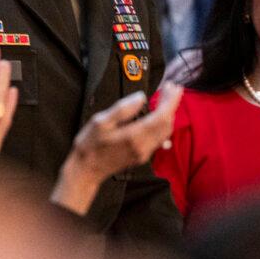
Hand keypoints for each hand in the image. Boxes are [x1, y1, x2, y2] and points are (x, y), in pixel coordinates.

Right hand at [50, 81, 181, 215]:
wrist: (86, 170)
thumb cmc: (90, 145)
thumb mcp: (100, 122)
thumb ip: (122, 109)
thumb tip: (141, 97)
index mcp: (134, 136)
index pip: (162, 116)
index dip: (170, 101)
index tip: (173, 87)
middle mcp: (143, 146)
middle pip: (167, 123)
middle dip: (171, 104)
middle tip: (170, 88)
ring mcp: (144, 153)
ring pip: (165, 132)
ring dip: (169, 114)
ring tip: (166, 98)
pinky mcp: (142, 156)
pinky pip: (159, 138)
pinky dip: (163, 124)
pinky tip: (159, 115)